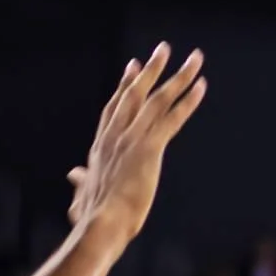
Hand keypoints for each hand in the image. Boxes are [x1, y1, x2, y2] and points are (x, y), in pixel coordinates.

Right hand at [63, 43, 206, 240]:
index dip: (125, 85)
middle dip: (151, 70)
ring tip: (194, 58)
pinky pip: (173, 117)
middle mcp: (116, 136)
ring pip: (158, 99)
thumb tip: (73, 175)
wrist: (100, 227)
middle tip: (163, 48)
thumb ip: (80, 183)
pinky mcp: (149, 148)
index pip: (115, 108)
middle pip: (135, 94)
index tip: (133, 66)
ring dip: (179, 76)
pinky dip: (188, 101)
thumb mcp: (83, 196)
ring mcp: (132, 139)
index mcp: (101, 147)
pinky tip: (201, 86)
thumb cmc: (92, 218)